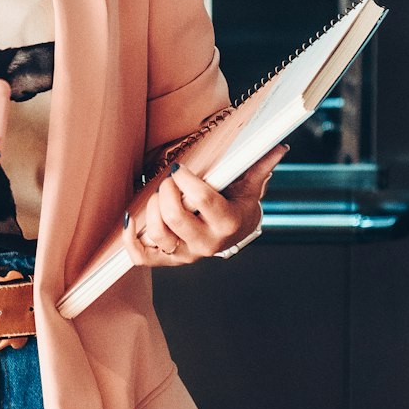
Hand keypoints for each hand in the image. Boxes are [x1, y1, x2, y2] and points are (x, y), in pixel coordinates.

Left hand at [122, 142, 287, 266]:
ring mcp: (186, 254)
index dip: (186, 181)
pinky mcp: (168, 260)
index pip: (203, 201)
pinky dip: (130, 239)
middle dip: (166, 192)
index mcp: (228, 223)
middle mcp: (207, 243)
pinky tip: (131, 218)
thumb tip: (278, 147)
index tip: (178, 167)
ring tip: (156, 194)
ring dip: (151, 209)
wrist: (233, 234)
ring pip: (158, 235)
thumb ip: (260, 167)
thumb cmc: (238, 204)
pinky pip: (142, 257)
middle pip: (176, 218)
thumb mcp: (250, 187)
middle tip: (167, 180)